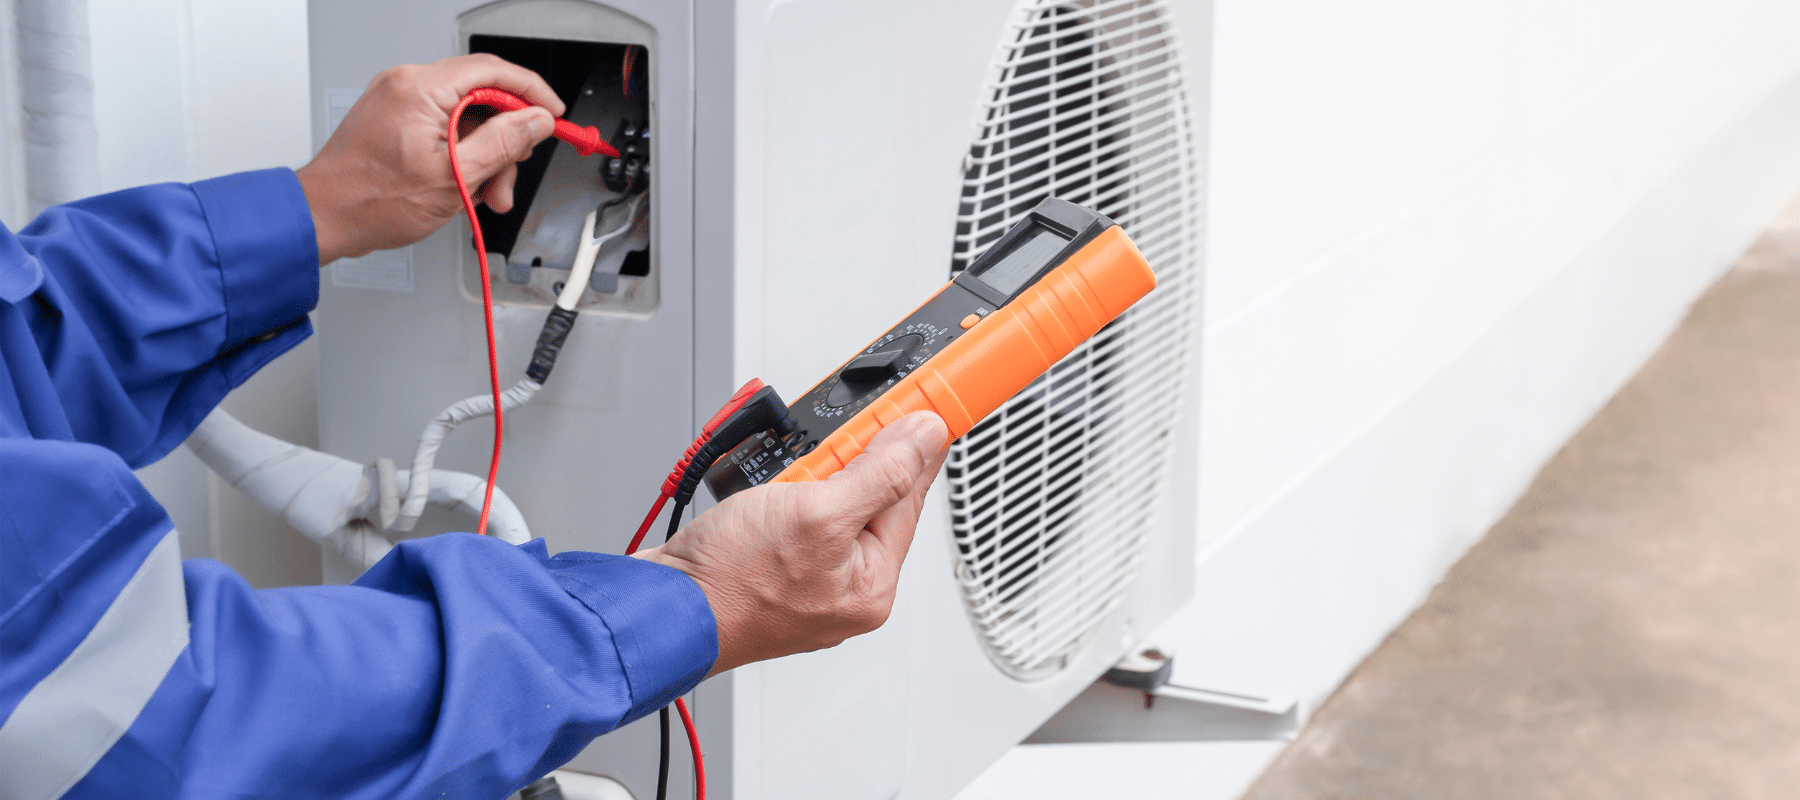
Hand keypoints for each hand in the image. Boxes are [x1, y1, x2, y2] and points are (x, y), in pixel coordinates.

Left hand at [296, 54, 566, 264]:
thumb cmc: (371, 201)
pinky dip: (461, 155)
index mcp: (420, 89)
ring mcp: (398, 100)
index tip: (552, 115)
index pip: (493, 71)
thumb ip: (503, 143)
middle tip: (509, 177)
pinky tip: (462, 186)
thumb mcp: (455, 177)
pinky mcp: (394, 117)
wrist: (324, 217)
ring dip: (484, 155)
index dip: (532, 92)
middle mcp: (407, 84)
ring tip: (483, 194)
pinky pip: (443, 127)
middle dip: (504, 140)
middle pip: (482, 98)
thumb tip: (536, 121)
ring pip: (465, 117)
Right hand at [636, 412, 950, 676]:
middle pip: (870, 497)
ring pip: (827, 502)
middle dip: (844, 463)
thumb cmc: (729, 581)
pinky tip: (763, 494)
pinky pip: (793, 516)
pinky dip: (781, 494)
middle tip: (819, 455)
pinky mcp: (773, 568)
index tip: (919, 406)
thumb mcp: (817, 513)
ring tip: (778, 487)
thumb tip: (924, 438)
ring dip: (806, 476)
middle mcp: (845, 588)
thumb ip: (881, 473)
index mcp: (871, 585)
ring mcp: (808, 580)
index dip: (910, 445)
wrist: (659, 608)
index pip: (909, 496)